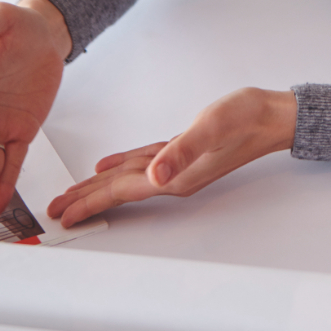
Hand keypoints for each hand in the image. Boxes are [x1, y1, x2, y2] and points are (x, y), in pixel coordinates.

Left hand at [47, 87, 296, 228]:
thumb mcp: (211, 127)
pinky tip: (111, 164)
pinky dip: (123, 166)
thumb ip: (181, 150)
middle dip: (86, 200)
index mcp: (174, 176)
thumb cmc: (247, 118)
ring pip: (128, 179)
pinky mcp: (183, 152)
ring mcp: (178, 167)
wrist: (274, 116)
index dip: (89, 202)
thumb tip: (154, 174)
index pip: (121, 192)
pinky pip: (143, 164)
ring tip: (75, 194)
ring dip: (100, 186)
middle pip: (119, 190)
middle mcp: (173, 177)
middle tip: (56, 209)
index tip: (63, 215)